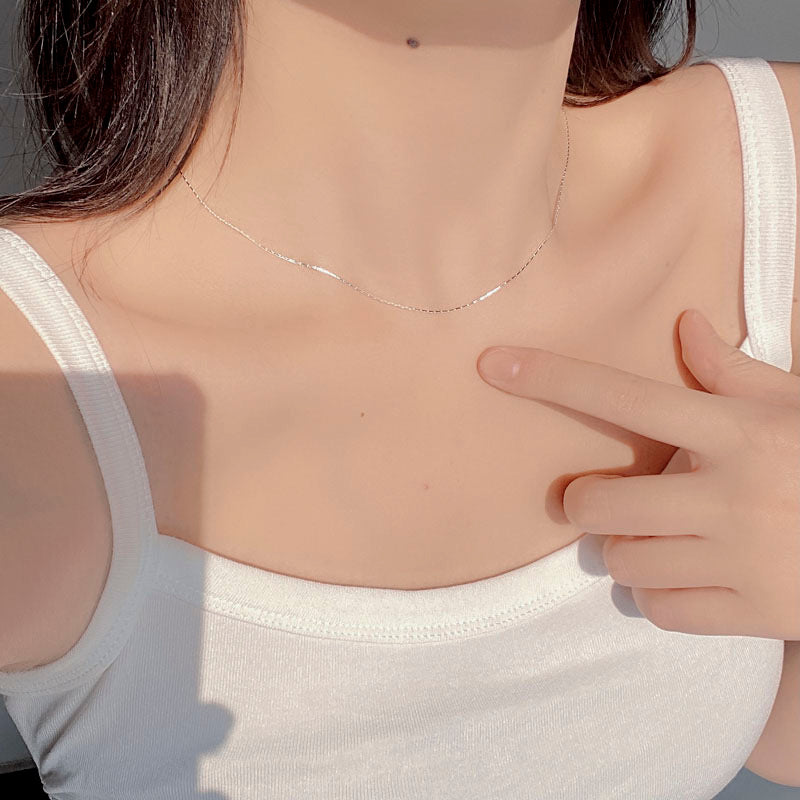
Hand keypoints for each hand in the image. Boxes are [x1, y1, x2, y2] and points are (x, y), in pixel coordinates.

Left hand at [476, 309, 799, 640]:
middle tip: (605, 501)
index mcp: (736, 431)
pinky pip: (657, 609)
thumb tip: (686, 327)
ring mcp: (738, 559)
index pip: (622, 394)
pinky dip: (657, 596)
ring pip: (621, 562)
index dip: (551, 376)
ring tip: (659, 538)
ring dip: (624, 551)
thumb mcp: (797, 410)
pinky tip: (687, 577)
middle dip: (588, 505)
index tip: (491, 363)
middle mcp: (728, 493)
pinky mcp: (749, 614)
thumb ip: (735, 374)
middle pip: (597, 504)